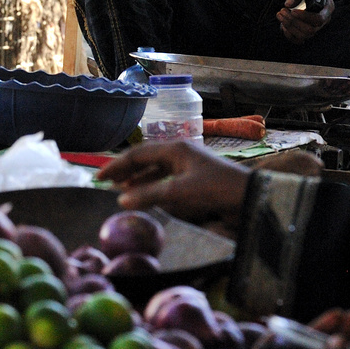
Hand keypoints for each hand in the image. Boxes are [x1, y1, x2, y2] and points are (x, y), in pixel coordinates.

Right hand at [96, 140, 250, 222]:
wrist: (250, 198)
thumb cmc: (215, 189)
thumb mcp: (179, 192)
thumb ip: (149, 195)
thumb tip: (121, 199)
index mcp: (175, 149)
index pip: (137, 154)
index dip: (116, 166)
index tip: (99, 177)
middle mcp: (180, 154)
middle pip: (145, 160)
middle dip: (125, 172)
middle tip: (106, 184)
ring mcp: (188, 166)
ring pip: (155, 171)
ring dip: (138, 181)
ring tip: (121, 192)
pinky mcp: (195, 181)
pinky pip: (167, 181)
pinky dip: (153, 189)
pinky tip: (145, 198)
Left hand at [277, 0, 332, 43]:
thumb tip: (288, 4)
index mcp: (327, 8)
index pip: (319, 19)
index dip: (305, 17)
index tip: (293, 11)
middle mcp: (324, 20)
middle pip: (311, 30)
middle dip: (294, 22)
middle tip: (282, 11)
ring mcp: (316, 26)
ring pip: (304, 36)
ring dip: (289, 27)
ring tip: (280, 15)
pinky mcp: (307, 29)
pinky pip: (299, 39)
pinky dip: (289, 34)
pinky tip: (282, 25)